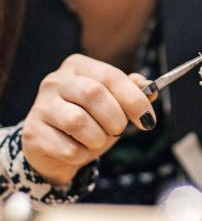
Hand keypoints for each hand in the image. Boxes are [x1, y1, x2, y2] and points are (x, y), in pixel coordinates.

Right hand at [22, 54, 155, 185]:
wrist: (55, 149)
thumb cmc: (91, 120)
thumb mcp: (114, 104)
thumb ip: (132, 92)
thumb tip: (150, 88)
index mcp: (78, 66)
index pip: (110, 76)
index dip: (134, 99)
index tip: (148, 120)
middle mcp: (55, 81)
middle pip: (94, 93)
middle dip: (115, 118)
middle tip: (119, 130)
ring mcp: (40, 106)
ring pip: (78, 121)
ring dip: (98, 138)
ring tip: (97, 140)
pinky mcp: (32, 133)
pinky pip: (68, 148)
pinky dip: (82, 154)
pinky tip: (79, 150)